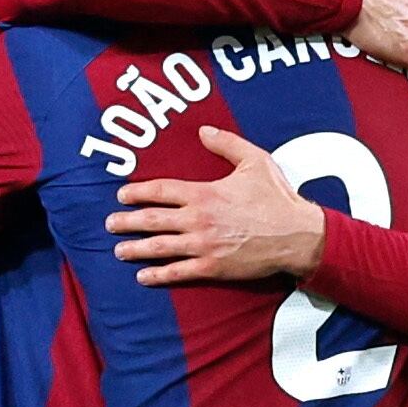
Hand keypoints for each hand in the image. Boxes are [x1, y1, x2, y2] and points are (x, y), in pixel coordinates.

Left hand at [105, 125, 327, 284]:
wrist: (298, 235)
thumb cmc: (277, 198)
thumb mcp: (255, 161)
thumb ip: (227, 144)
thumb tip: (204, 130)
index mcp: (204, 193)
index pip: (160, 190)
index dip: (137, 192)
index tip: (121, 194)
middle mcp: (198, 220)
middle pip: (152, 220)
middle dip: (127, 222)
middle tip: (110, 223)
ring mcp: (203, 245)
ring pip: (159, 247)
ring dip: (135, 249)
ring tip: (118, 250)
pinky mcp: (213, 267)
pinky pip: (178, 272)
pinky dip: (158, 275)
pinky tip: (142, 276)